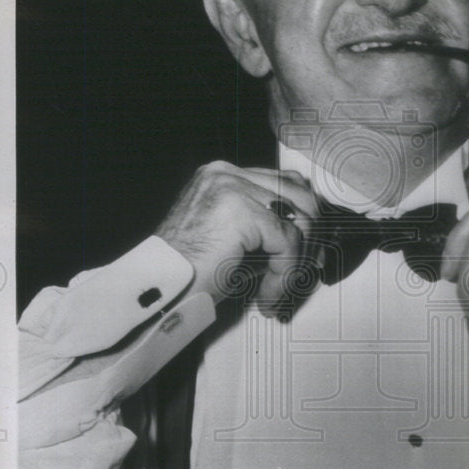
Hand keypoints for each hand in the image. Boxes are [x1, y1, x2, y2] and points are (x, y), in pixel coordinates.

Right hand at [155, 161, 318, 310]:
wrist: (157, 292)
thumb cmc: (188, 274)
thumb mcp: (235, 244)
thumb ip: (267, 232)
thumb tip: (310, 244)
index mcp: (224, 176)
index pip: (286, 183)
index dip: (306, 219)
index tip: (310, 252)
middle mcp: (227, 174)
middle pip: (299, 194)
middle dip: (311, 238)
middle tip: (306, 272)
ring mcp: (232, 187)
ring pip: (298, 218)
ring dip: (297, 261)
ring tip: (280, 289)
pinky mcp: (239, 209)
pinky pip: (287, 241)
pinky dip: (285, 273)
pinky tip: (269, 294)